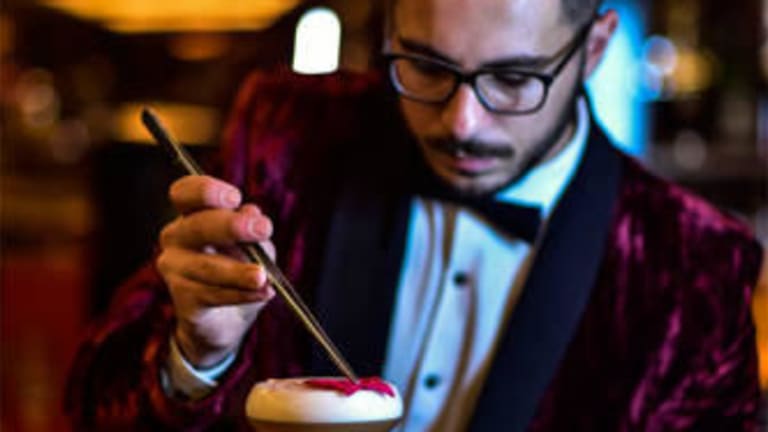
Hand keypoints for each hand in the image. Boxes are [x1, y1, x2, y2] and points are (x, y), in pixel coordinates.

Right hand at [157, 175, 275, 367]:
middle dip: (231, 226)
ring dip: (238, 271)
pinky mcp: (182, 299)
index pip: (184, 193)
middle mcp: (176, 237)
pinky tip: (263, 293)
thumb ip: (253, 231)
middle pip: (197, 226)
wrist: (227, 321)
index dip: (206, 191)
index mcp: (192, 215)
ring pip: (207, 266)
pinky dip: (241, 294)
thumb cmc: (240, 270)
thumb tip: (252, 213)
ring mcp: (174, 269)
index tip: (235, 198)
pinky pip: (213, 294)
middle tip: (263, 228)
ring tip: (262, 276)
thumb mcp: (255, 246)